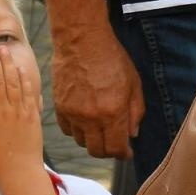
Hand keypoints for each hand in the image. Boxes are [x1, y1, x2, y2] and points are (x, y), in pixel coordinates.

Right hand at [52, 29, 143, 159]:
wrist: (82, 41)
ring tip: (99, 129)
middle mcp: (91, 118)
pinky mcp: (59, 107)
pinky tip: (84, 121)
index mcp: (113, 112)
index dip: (123, 154)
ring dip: (92, 140)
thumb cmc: (112, 58)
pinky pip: (67, 130)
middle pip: (96, 151)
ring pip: (81, 142)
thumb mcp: (134, 83)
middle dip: (107, 151)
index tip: (126, 152)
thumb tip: (132, 134)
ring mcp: (72, 113)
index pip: (115, 149)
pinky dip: (76, 130)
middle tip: (113, 144)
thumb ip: (136, 111)